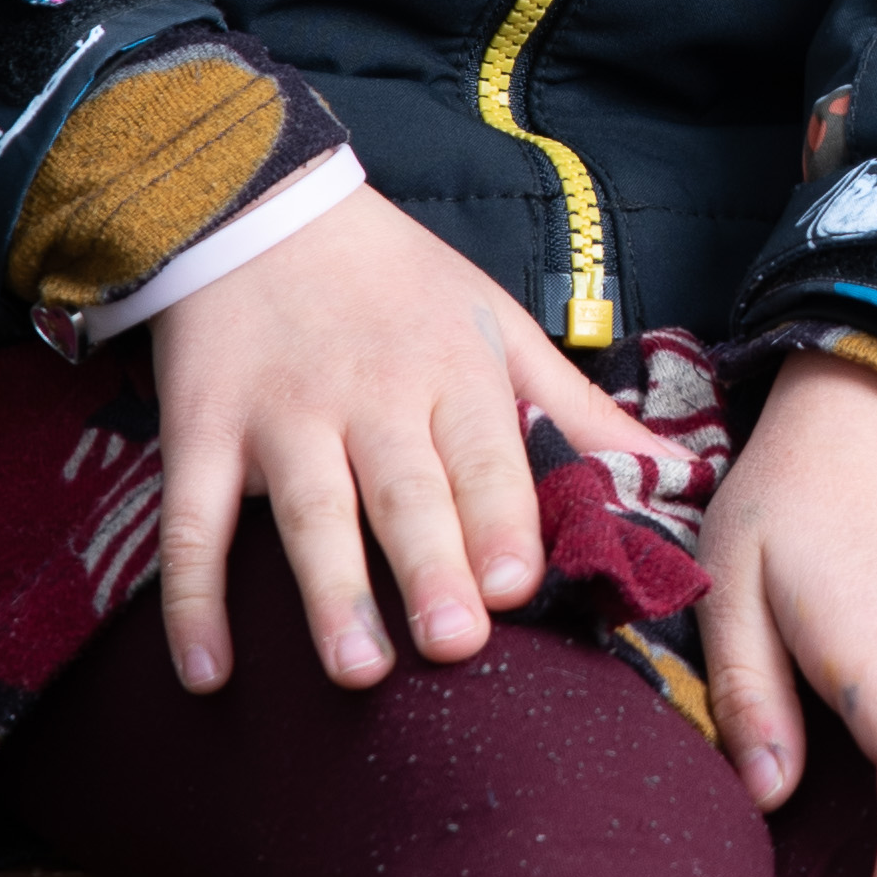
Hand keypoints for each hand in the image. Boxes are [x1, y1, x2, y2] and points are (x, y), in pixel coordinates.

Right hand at [147, 198, 642, 695]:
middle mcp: (366, 397)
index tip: (521, 584)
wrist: (255, 203)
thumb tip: (683, 476)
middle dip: (431, 566)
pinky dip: (193, 599)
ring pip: (306, 512)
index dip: (503, 516)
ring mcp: (278, 418)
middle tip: (455, 643)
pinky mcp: (200, 434)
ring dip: (331, 593)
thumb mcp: (497, 326)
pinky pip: (192, 523)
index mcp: (451, 371)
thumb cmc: (396, 283)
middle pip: (403, 491)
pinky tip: (208, 673)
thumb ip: (580, 412)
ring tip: (357, 670)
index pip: (484, 453)